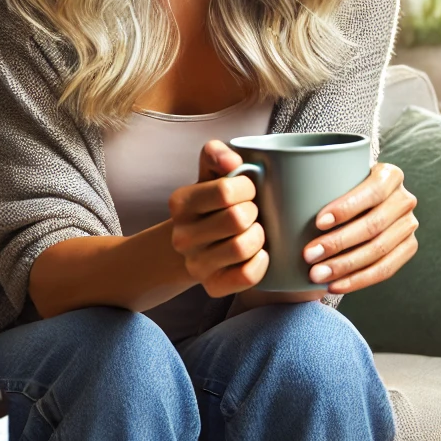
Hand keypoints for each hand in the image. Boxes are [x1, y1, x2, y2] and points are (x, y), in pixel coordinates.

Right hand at [166, 141, 267, 296]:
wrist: (197, 244)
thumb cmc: (213, 203)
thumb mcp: (210, 174)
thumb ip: (216, 154)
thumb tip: (233, 161)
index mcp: (180, 203)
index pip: (227, 191)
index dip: (247, 187)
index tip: (247, 189)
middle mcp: (182, 236)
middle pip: (237, 219)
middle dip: (254, 211)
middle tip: (252, 212)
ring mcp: (195, 264)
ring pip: (242, 247)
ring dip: (259, 236)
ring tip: (255, 231)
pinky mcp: (212, 286)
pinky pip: (246, 275)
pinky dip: (260, 262)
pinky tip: (259, 253)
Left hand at [302, 163, 418, 293]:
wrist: (362, 206)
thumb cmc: (339, 190)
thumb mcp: (334, 176)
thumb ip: (314, 177)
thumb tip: (262, 174)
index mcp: (389, 175)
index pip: (371, 192)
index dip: (346, 208)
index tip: (317, 223)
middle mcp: (404, 199)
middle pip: (374, 225)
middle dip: (338, 243)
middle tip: (308, 256)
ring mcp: (409, 226)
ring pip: (379, 251)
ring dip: (345, 266)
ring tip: (317, 274)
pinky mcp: (408, 248)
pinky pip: (386, 270)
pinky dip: (358, 280)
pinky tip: (335, 285)